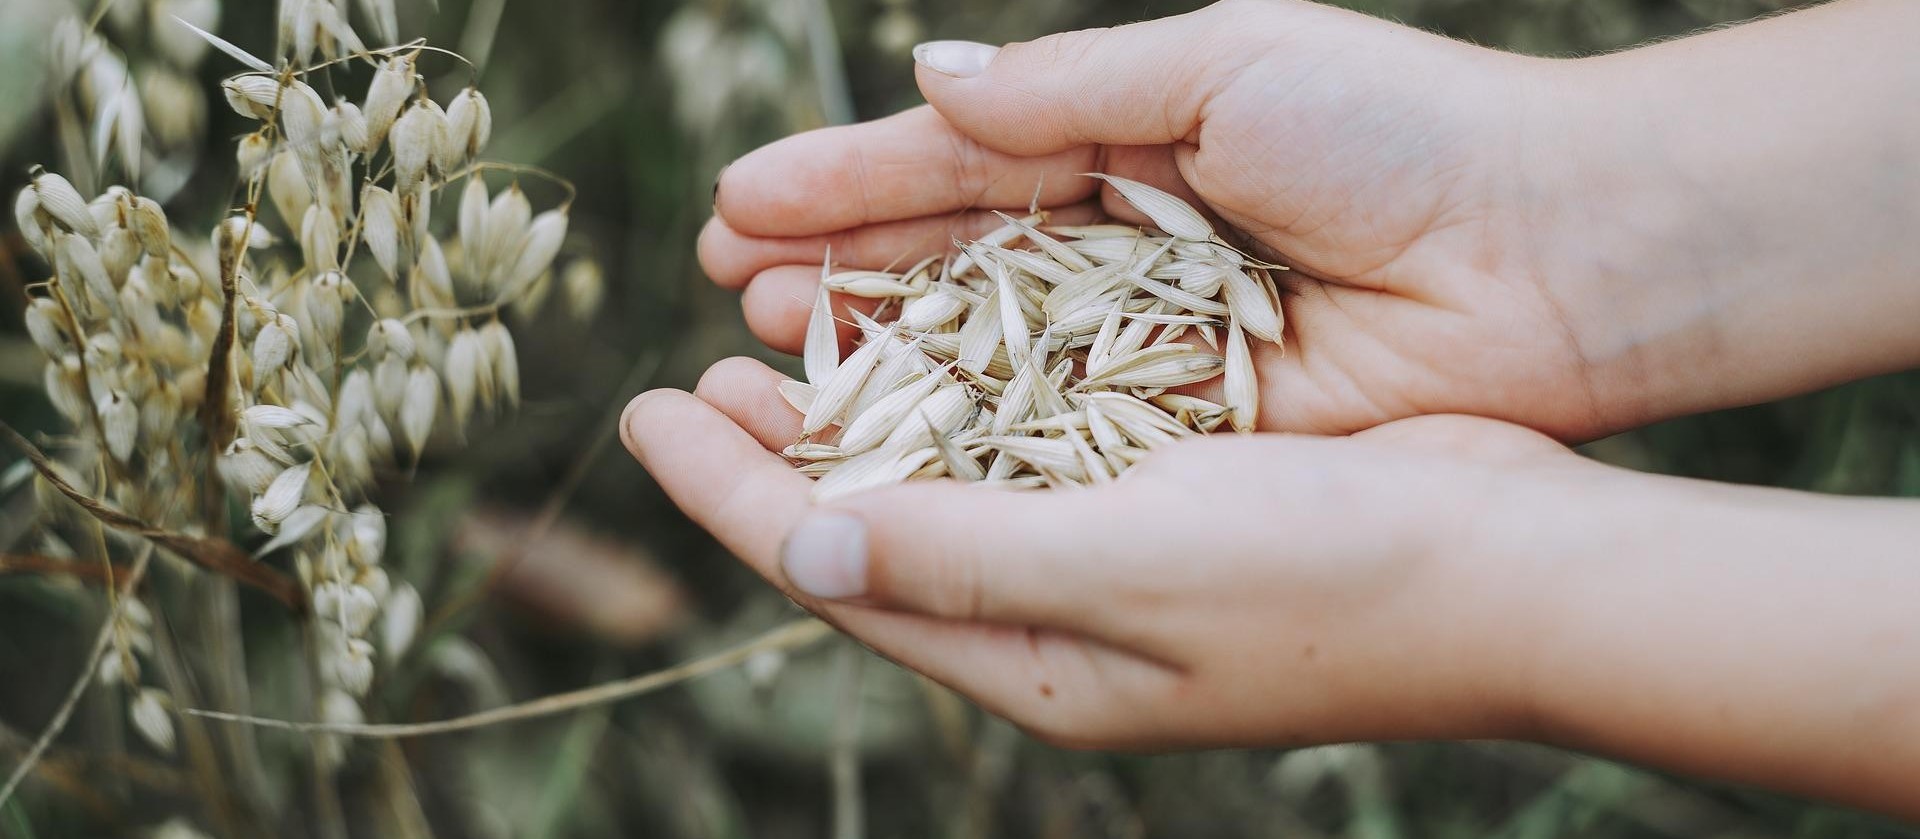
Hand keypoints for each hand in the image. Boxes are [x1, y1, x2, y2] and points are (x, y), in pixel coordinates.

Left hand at [622, 357, 1919, 816]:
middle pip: (876, 527)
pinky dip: (967, 389)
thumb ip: (959, 553)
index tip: (642, 412)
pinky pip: (1032, 443)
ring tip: (787, 337)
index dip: (728, 493)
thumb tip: (796, 546)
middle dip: (777, 451)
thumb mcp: (1125, 566)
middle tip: (698, 366)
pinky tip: (938, 335)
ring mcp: (1117, 562)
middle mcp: (1059, 621)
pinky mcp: (1172, 498)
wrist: (1515, 570)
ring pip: (950, 478)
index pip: (836, 570)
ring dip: (865, 409)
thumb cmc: (1329, 579)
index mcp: (1032, 663)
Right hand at [701, 0, 1919, 441]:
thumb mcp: (1221, 64)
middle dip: (839, 265)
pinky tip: (886, 427)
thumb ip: (1064, 86)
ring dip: (880, 347)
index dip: (846, 181)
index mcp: (1127, 138)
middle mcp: (1122, 245)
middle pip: (950, 260)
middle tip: (728, 283)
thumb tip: (928, 77)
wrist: (1551, 253)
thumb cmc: (1397, 129)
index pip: (956, 161)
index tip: (737, 202)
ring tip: (775, 343)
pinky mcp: (1188, 427)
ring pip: (985, 350)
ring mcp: (1149, 343)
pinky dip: (972, 428)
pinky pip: (1057, 429)